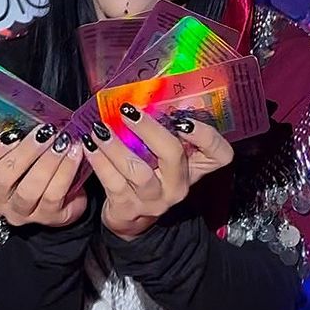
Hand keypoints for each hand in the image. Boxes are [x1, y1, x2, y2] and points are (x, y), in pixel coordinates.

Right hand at [0, 127, 86, 229]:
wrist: (64, 189)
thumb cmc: (34, 160)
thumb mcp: (19, 145)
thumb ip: (12, 133)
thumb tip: (17, 114)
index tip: (13, 132)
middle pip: (3, 177)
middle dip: (27, 152)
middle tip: (46, 132)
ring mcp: (20, 212)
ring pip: (29, 189)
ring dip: (48, 161)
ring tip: (63, 141)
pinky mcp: (47, 217)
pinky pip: (54, 195)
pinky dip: (66, 171)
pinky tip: (75, 153)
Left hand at [86, 108, 232, 239]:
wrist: (131, 218)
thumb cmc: (150, 174)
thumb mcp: (163, 156)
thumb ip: (164, 130)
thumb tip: (148, 91)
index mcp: (194, 169)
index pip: (220, 154)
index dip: (206, 135)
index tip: (182, 117)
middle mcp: (178, 186)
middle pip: (173, 154)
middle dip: (149, 129)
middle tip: (128, 111)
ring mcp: (154, 200)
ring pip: (137, 170)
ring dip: (115, 145)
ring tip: (100, 127)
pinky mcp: (128, 209)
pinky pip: (113, 182)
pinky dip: (99, 160)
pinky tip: (89, 145)